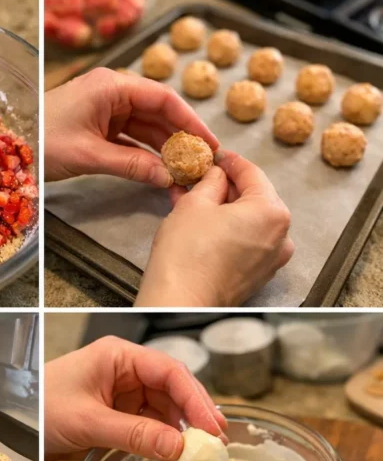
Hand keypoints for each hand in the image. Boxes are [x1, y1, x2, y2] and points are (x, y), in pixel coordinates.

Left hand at [45, 67, 218, 188]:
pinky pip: (131, 140)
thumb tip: (166, 177)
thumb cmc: (42, 142)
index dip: (189, 121)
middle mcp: (112, 93)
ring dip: (165, 150)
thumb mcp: (89, 155)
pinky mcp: (98, 129)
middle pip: (158, 113)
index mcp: (111, 86)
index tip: (209, 142)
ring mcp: (105, 111)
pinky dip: (145, 156)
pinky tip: (161, 171)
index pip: (163, 98)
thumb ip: (131, 165)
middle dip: (180, 138)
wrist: (10, 149)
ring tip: (186, 171)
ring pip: (146, 129)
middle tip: (203, 161)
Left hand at [45, 336, 226, 460]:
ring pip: (164, 414)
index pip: (169, 372)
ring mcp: (123, 396)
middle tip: (215, 447)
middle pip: (173, 393)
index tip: (212, 427)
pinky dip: (163, 446)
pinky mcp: (118, 418)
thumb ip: (134, 434)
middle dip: (194, 420)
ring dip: (181, 437)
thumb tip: (177, 446)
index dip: (196, 399)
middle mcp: (125, 373)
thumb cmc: (40, 407)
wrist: (14, 424)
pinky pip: (149, 430)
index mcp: (118, 358)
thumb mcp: (87, 422)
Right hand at [137, 150, 293, 306]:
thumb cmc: (187, 257)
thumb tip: (216, 176)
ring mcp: (271, 260)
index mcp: (272, 212)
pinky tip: (204, 226)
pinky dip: (228, 232)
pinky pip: (246, 244)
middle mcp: (281, 237)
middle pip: (255, 199)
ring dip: (225, 210)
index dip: (230, 161)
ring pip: (249, 223)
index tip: (217, 157)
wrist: (180, 303)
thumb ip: (211, 182)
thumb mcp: (195, 203)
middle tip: (203, 179)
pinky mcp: (257, 277)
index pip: (252, 173)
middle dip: (227, 188)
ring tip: (197, 201)